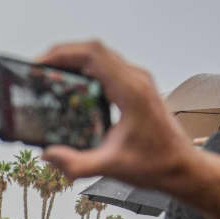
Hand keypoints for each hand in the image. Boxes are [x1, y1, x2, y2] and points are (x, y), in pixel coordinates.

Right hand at [36, 41, 195, 189]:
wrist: (181, 167)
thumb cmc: (156, 164)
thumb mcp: (111, 166)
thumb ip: (77, 164)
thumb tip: (48, 155)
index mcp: (131, 92)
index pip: (93, 56)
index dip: (62, 55)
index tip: (40, 65)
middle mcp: (136, 80)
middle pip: (93, 50)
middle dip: (61, 55)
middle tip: (38, 70)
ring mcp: (137, 81)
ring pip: (100, 55)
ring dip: (73, 60)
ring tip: (49, 74)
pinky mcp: (136, 86)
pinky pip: (106, 66)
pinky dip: (84, 69)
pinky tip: (70, 84)